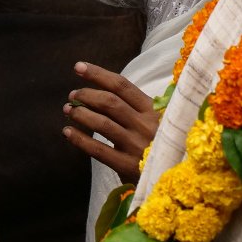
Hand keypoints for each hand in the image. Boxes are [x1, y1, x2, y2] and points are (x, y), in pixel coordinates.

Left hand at [61, 61, 160, 182]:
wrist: (174, 175)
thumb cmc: (161, 143)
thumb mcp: (158, 120)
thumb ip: (138, 106)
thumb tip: (104, 89)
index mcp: (153, 109)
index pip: (122, 85)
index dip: (98, 74)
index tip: (79, 67)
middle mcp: (145, 124)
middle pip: (109, 102)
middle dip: (87, 94)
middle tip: (73, 95)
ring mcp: (136, 146)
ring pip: (102, 123)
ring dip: (81, 114)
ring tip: (68, 110)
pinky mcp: (127, 166)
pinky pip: (98, 150)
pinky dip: (80, 139)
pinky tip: (68, 132)